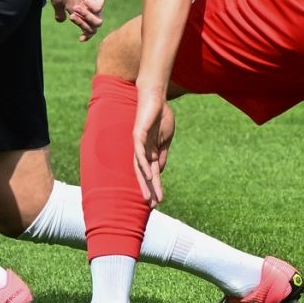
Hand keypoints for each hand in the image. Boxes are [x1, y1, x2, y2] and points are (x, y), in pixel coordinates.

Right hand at [48, 0, 105, 41]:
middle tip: (72, 16)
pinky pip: (98, 7)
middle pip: (93, 28)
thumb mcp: (57, 2)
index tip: (80, 39)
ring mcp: (95, 3)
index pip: (89, 29)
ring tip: (76, 8)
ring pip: (98, 21)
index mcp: (80, 13)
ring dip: (86, 17)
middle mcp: (89, 10)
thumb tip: (60, 21)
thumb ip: (60, 12)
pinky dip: (88, 4)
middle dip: (82, 25)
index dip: (86, 36)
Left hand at [130, 85, 173, 204]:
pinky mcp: (138, 134)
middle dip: (148, 189)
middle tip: (152, 206)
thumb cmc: (161, 116)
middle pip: (144, 174)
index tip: (159, 201)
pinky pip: (140, 152)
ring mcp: (139, 143)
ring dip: (145, 182)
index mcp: (150, 151)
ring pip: (140, 167)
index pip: (152, 173)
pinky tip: (148, 175)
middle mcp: (142, 150)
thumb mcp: (165, 139)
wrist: (155, 96)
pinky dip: (143, 164)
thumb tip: (159, 172)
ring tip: (148, 196)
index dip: (155, 186)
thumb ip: (162, 155)